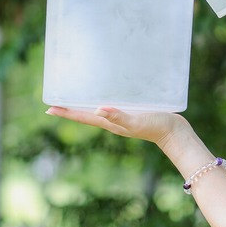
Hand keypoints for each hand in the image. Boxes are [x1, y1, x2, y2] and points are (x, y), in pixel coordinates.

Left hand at [45, 106, 187, 148]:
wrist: (175, 133)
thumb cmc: (157, 127)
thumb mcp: (137, 121)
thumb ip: (119, 117)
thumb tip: (97, 110)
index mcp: (110, 123)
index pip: (83, 117)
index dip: (66, 113)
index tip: (49, 108)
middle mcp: (113, 121)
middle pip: (86, 113)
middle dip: (71, 108)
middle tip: (56, 100)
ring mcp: (122, 118)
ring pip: (97, 109)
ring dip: (85, 104)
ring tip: (75, 95)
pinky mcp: (132, 112)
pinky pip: (112, 105)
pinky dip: (103, 99)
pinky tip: (106, 93)